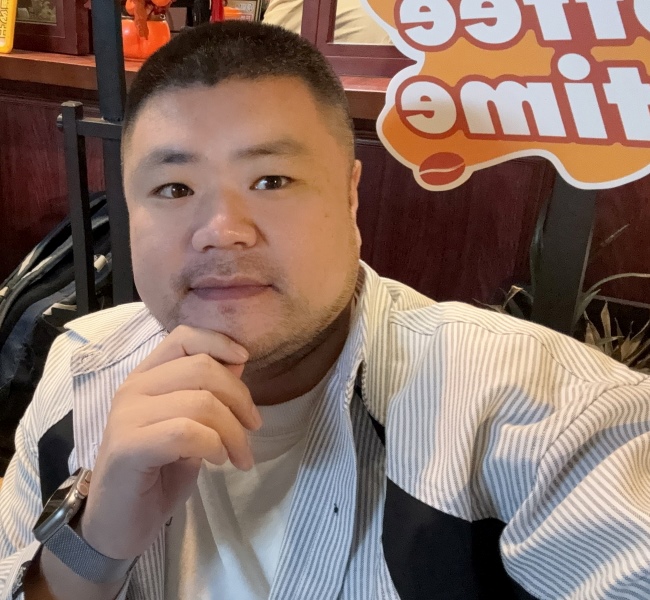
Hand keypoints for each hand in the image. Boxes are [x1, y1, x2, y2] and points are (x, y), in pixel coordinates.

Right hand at [78, 325, 261, 560]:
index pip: (183, 337)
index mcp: (147, 376)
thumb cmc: (158, 473)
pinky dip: (213, 445)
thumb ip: (209, 392)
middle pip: (202, 368)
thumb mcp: (193, 426)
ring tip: (239, 456)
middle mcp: (133, 387)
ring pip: (200, 402)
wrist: (118, 525)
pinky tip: (217, 461)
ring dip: (233, 432)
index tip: (245, 360)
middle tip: (253, 428)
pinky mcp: (128, 446)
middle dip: (240, 398)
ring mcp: (127, 415)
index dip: (219, 342)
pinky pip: (186, 432)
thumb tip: (238, 359)